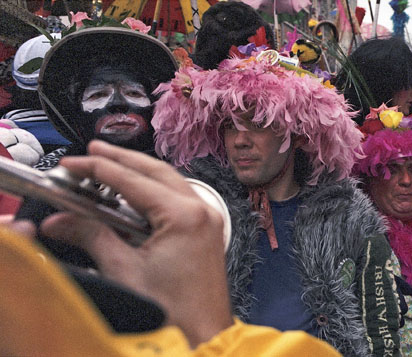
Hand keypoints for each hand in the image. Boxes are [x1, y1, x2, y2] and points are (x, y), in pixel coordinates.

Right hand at [39, 141, 231, 346]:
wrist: (203, 336)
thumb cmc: (173, 311)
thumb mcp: (123, 270)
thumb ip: (91, 237)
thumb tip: (62, 220)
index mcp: (184, 215)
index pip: (132, 180)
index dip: (98, 168)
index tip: (72, 164)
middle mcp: (201, 211)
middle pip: (156, 171)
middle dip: (122, 159)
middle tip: (92, 150)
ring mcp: (208, 221)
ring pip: (170, 182)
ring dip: (140, 172)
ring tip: (110, 164)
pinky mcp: (207, 233)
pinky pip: (180, 199)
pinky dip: (155, 190)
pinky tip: (135, 193)